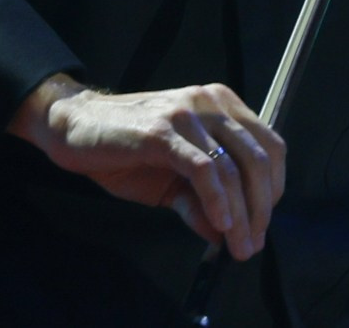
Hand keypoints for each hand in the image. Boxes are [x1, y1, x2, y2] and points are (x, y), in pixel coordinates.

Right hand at [9, 74, 285, 261]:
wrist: (75, 126)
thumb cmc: (125, 150)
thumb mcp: (171, 182)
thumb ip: (199, 203)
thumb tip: (225, 236)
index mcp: (220, 106)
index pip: (269, 146)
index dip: (273, 189)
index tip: (261, 224)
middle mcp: (210, 103)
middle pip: (258, 159)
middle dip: (261, 209)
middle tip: (251, 244)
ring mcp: (187, 114)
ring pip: (233, 168)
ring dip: (241, 215)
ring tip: (238, 245)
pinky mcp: (163, 131)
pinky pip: (203, 169)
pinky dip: (217, 200)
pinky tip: (218, 224)